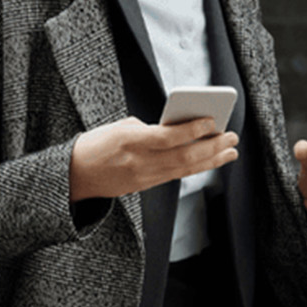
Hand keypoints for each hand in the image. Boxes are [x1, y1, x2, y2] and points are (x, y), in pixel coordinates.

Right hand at [68, 117, 235, 201]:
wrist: (75, 175)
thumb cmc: (96, 144)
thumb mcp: (119, 127)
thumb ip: (149, 128)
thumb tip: (178, 130)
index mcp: (129, 141)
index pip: (167, 137)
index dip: (192, 130)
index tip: (212, 120)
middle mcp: (138, 162)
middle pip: (183, 156)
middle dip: (211, 147)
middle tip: (231, 136)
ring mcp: (143, 177)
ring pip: (184, 170)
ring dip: (211, 160)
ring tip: (230, 151)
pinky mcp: (145, 186)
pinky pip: (176, 176)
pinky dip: (196, 167)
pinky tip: (210, 161)